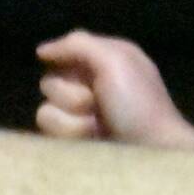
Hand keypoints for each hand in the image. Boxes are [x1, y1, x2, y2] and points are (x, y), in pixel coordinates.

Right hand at [34, 29, 193, 150]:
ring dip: (72, 119)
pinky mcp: (73, 138)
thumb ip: (79, 45)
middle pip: (49, 83)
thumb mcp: (117, 61)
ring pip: (45, 110)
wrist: (152, 149)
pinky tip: (91, 137)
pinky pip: (48, 132)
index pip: (64, 52)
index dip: (67, 63)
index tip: (85, 74)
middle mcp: (90, 83)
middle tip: (99, 104)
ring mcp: (81, 114)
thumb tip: (41, 51)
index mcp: (105, 59)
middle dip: (72, 95)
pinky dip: (70, 132)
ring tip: (98, 125)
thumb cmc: (139, 103)